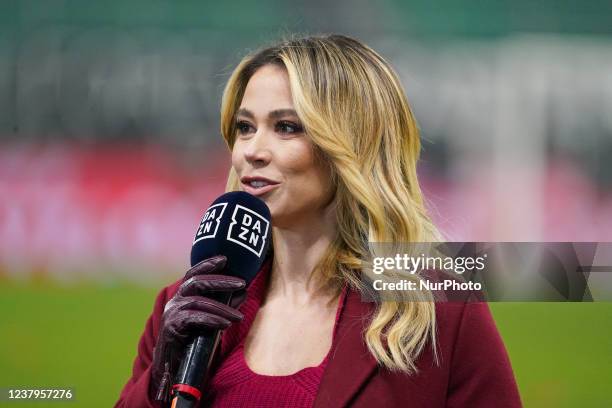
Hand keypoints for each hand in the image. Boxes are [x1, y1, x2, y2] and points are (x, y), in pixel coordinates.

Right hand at [149, 255, 245, 402]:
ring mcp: (171, 313)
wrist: (172, 367)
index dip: (207, 264)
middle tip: (242, 283)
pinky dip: (212, 320)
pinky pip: (195, 318)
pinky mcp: (172, 327)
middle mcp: (175, 301)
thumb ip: (225, 305)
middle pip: (197, 282)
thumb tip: (244, 292)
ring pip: (198, 302)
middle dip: (221, 281)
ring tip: (239, 316)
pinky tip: (226, 324)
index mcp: (182, 297)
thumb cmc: (192, 341)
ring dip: (222, 308)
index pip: (193, 274)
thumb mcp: (210, 320)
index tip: (224, 259)